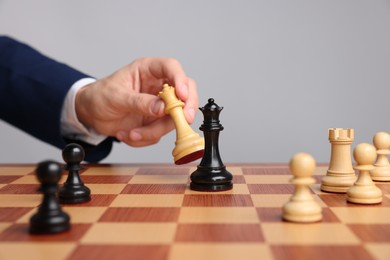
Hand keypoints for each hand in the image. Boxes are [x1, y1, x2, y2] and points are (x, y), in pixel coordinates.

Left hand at [75, 57, 198, 146]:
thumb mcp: (117, 97)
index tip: (182, 95)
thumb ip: (140, 102)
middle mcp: (158, 86)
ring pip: (173, 119)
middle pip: (186, 93)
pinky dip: (145, 138)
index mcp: (148, 70)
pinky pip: (160, 133)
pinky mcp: (156, 122)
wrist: (90, 114)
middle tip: (183, 120)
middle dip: (185, 108)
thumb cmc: (100, 96)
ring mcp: (159, 105)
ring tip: (132, 134)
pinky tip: (128, 134)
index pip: (172, 68)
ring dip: (154, 131)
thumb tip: (162, 108)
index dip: (181, 80)